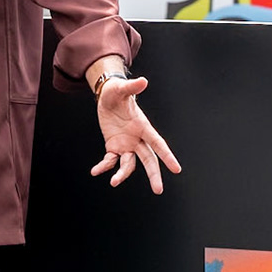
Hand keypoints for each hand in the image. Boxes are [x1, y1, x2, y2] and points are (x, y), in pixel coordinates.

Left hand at [89, 76, 181, 193]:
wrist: (107, 97)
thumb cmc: (117, 91)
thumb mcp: (121, 89)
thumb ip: (131, 87)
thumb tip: (143, 81)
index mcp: (142, 126)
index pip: (158, 143)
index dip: (167, 156)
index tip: (177, 169)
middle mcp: (137, 138)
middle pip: (148, 159)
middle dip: (154, 175)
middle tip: (159, 190)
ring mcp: (126, 144)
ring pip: (128, 164)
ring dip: (122, 174)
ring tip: (114, 182)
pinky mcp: (114, 147)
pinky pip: (110, 161)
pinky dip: (103, 167)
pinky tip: (95, 171)